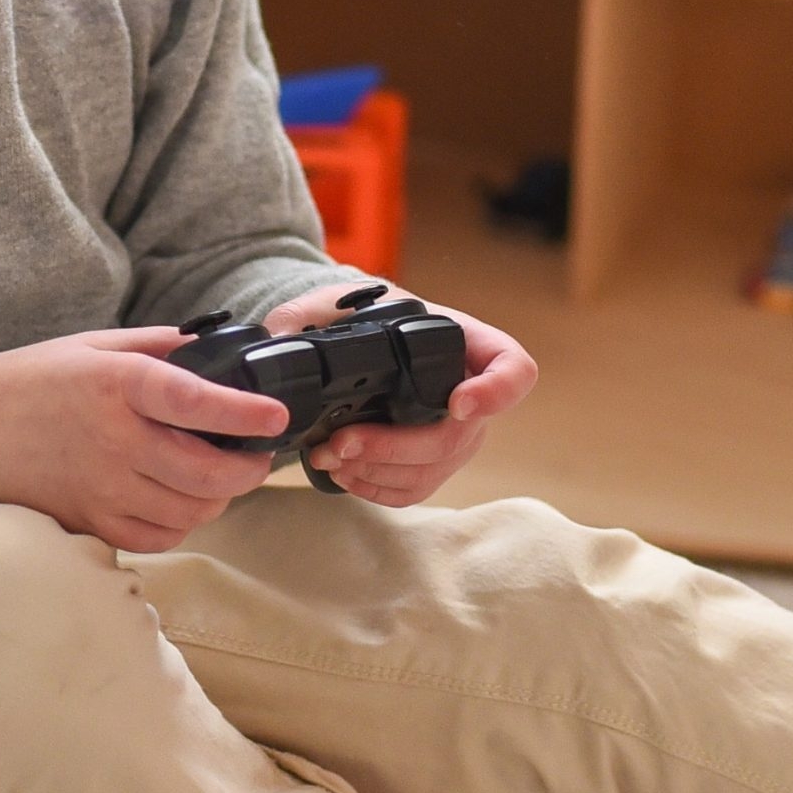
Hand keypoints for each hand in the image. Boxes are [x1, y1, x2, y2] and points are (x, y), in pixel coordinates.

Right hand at [0, 328, 289, 553]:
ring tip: (221, 480)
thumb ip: (156, 349)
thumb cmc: (29, 383)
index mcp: (116, 385)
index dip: (244, 414)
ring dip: (218, 499)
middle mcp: (114, 440)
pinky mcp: (90, 522)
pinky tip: (181, 503)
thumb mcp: (93, 345)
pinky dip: (181, 523)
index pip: (196, 401)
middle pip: (206, 472)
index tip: (276, 416)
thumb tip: (212, 353)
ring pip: (190, 511)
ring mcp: (102, 488)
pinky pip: (157, 537)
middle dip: (247, 469)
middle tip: (257, 457)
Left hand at [266, 279, 537, 508]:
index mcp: (464, 343)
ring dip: (377, 471)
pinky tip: (342, 474)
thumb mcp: (332, 302)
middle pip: (458, 437)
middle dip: (396, 447)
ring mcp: (453, 434)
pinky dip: (376, 489)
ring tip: (326, 457)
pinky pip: (415, 490)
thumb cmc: (352, 316)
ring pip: (434, 470)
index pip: (514, 370)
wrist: (345, 343)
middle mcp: (470, 393)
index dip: (496, 392)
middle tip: (341, 442)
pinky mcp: (427, 464)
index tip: (458, 403)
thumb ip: (306, 314)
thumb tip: (278, 337)